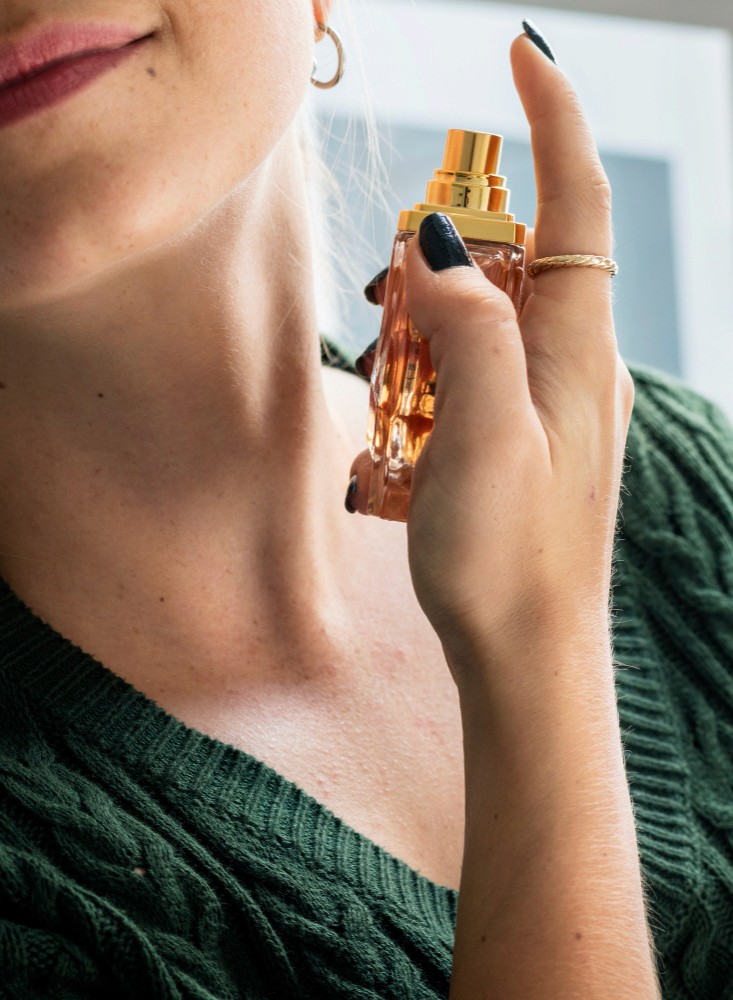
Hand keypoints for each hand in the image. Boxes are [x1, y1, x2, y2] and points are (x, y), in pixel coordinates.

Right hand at [348, 35, 633, 688]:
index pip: (577, 205)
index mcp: (577, 352)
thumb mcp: (484, 440)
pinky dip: (438, 374)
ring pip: (494, 315)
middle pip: (523, 256)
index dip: (555, 120)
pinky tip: (407, 437)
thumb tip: (446, 248)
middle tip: (393, 309)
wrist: (529, 656)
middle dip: (455, 252)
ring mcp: (556, 401)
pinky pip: (483, 369)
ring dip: (435, 325)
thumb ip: (473, 332)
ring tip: (398, 395)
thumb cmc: (507, 562)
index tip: (524, 50)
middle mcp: (578, 364)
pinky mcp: (531, 433)